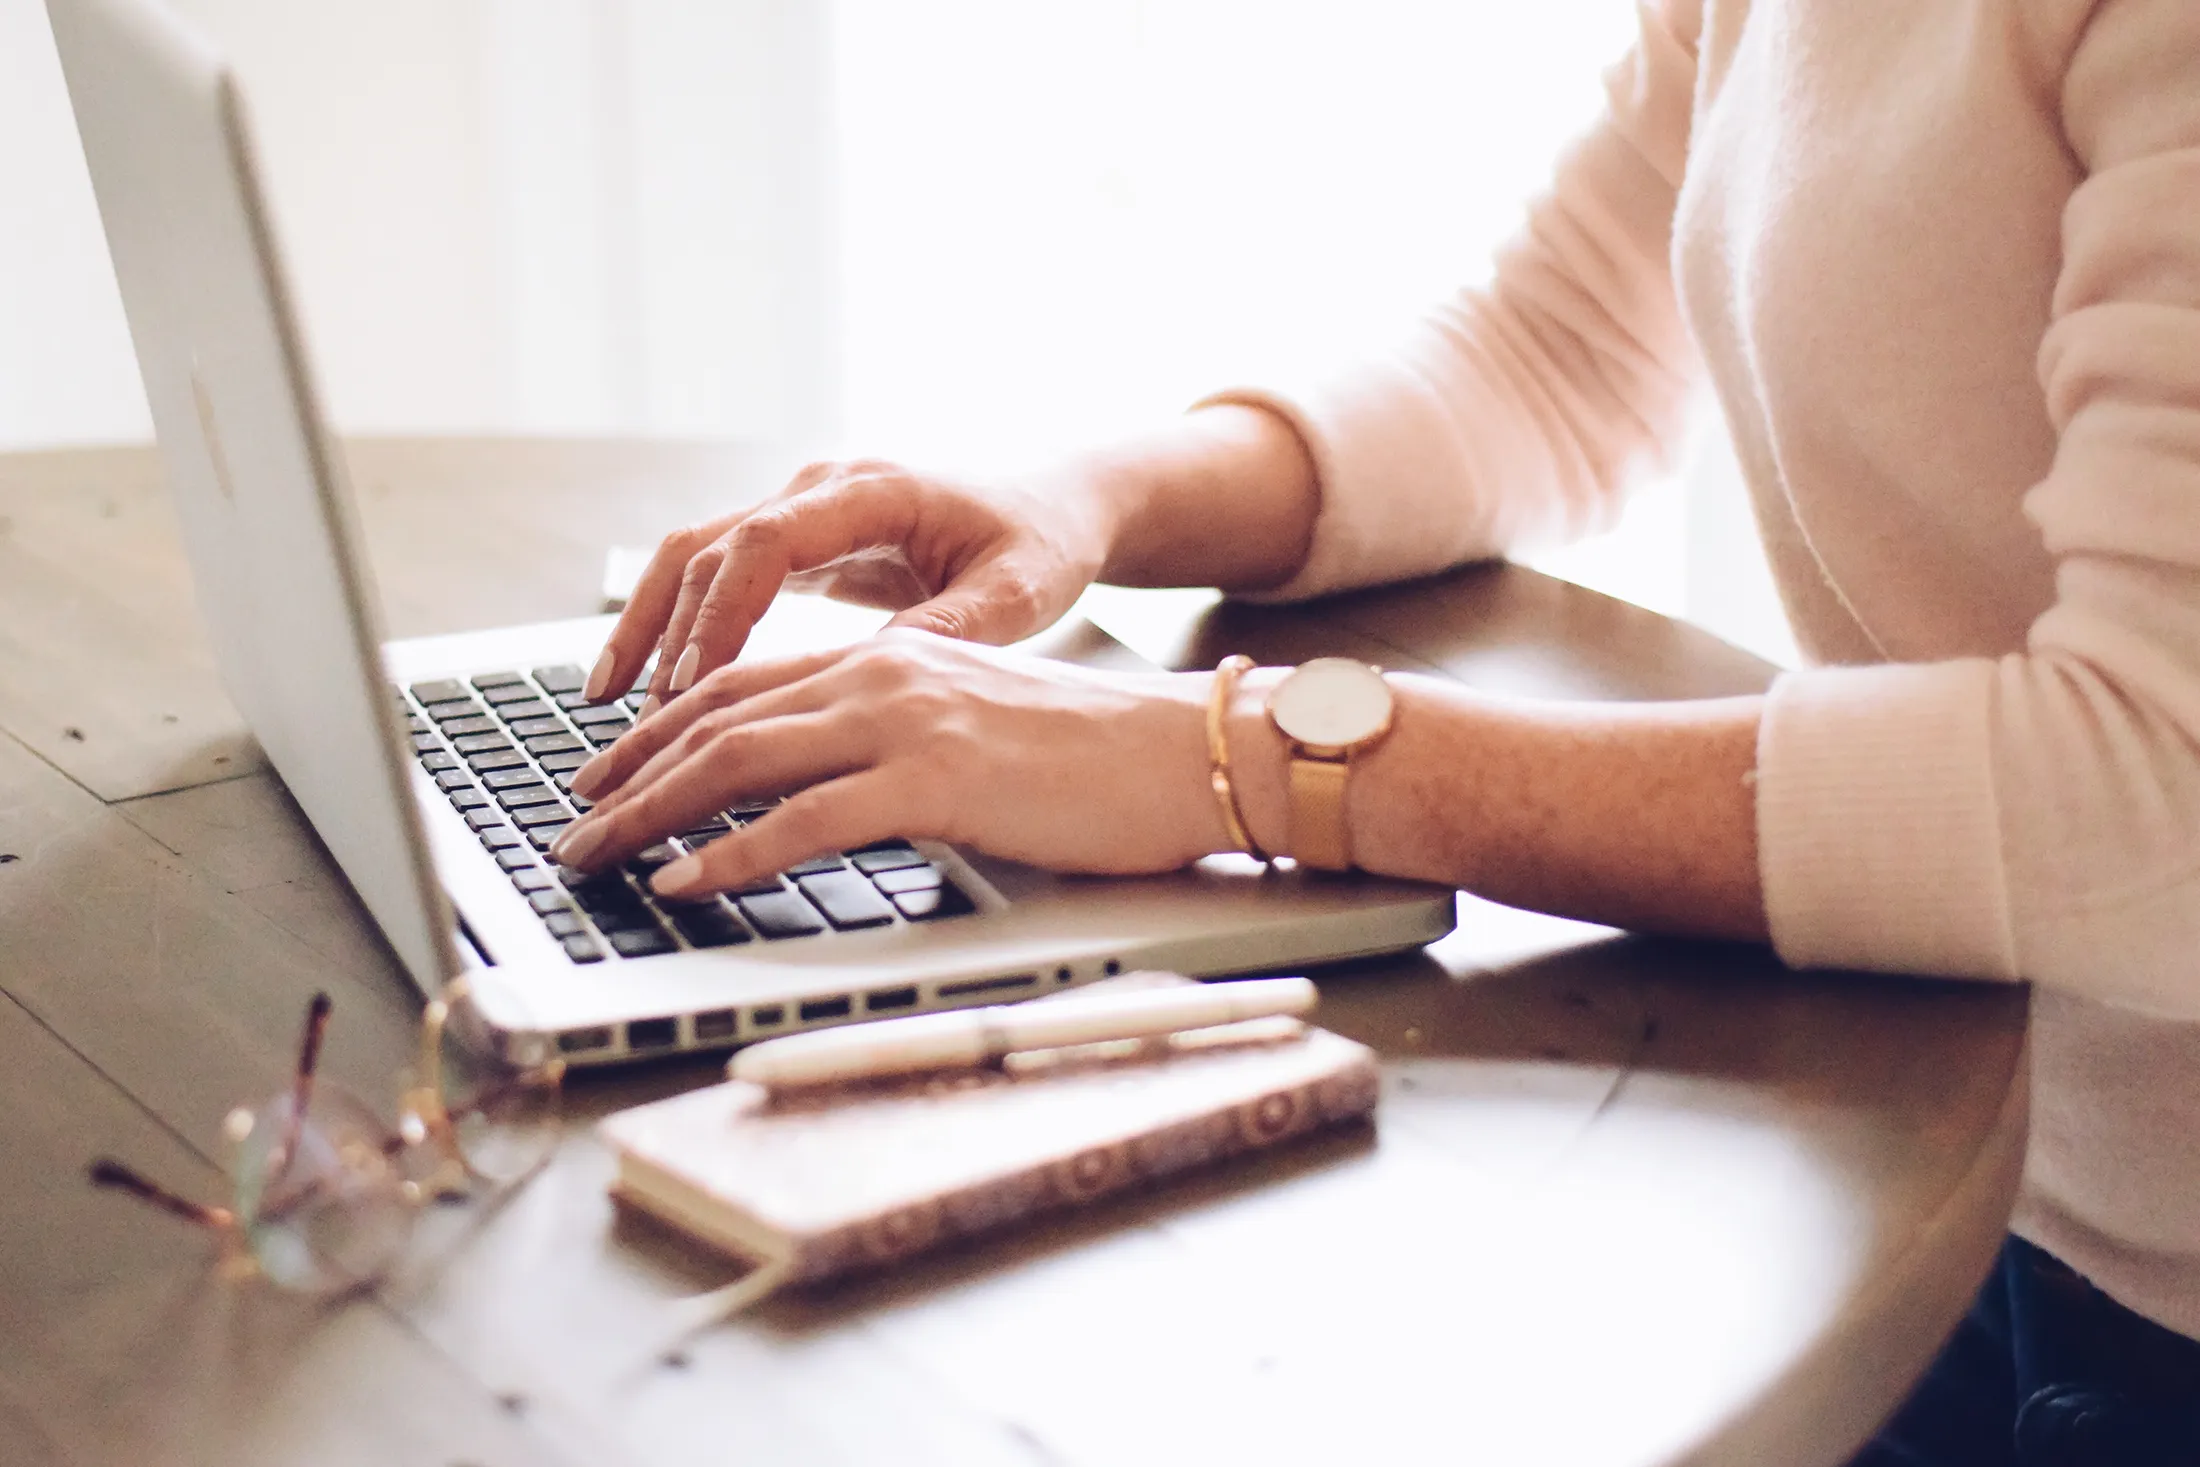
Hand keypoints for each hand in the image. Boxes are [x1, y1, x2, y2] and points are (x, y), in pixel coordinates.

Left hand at [549, 629, 1230, 896]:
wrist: (1184, 752)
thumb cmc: (1093, 759)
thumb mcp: (974, 731)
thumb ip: (897, 746)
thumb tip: (828, 797)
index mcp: (890, 657)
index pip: (743, 684)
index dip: (660, 730)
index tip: (608, 775)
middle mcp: (884, 672)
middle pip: (718, 716)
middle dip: (629, 775)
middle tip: (574, 828)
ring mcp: (907, 721)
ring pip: (740, 758)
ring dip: (651, 813)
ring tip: (595, 860)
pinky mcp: (937, 780)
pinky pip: (805, 819)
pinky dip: (731, 854)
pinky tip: (686, 884)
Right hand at [581, 459, 1111, 712]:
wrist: (1051, 508)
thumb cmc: (1041, 542)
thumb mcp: (1017, 592)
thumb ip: (949, 629)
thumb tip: (872, 678)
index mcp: (874, 490)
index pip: (766, 541)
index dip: (722, 613)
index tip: (696, 684)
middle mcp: (823, 490)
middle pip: (709, 548)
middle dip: (664, 632)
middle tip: (639, 719)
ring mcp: (803, 513)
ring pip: (694, 560)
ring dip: (650, 627)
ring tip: (608, 704)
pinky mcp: (798, 545)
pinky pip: (716, 580)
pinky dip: (677, 628)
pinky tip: (651, 691)